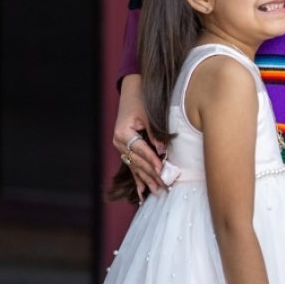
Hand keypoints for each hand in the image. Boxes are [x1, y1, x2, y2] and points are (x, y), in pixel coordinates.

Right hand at [115, 74, 165, 199]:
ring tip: (158, 192)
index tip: (163, 171)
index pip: (141, 151)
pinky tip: (142, 192)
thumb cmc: (142, 99)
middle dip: (152, 175)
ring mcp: (120, 147)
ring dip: (147, 180)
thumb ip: (155, 134)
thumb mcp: (150, 114)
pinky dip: (139, 179)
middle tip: (165, 186)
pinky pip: (132, 166)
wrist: (132, 90)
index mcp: (123, 133)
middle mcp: (119, 142)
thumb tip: (163, 152)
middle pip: (138, 162)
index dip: (153, 161)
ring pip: (135, 167)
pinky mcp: (125, 148)